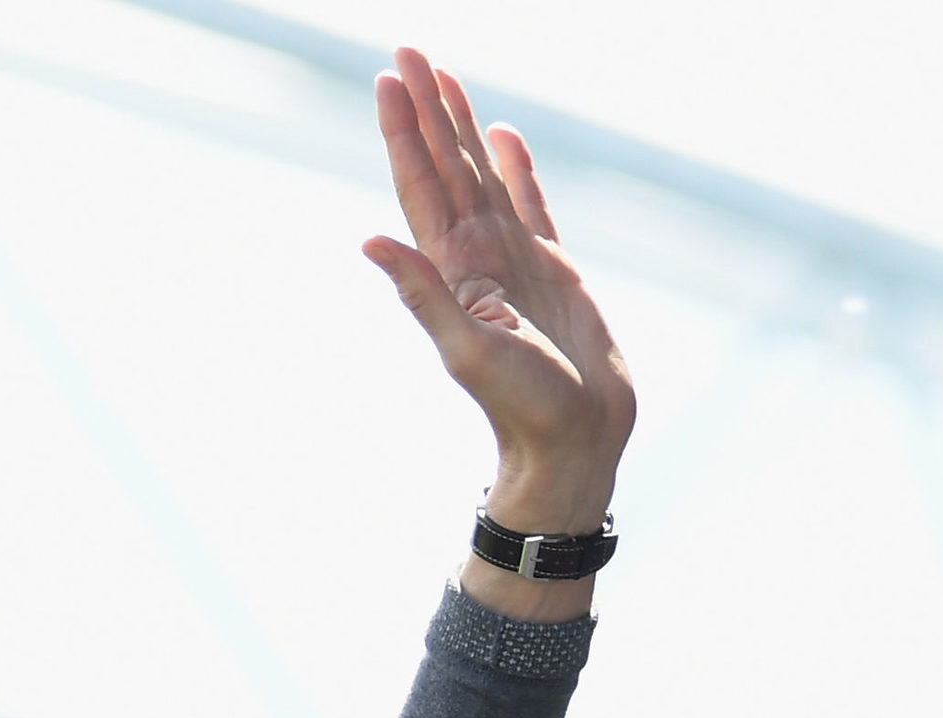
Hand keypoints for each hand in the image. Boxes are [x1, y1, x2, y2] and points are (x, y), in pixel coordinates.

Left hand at [364, 49, 633, 611]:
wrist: (573, 441)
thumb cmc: (522, 406)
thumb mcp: (468, 350)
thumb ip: (422, 294)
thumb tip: (369, 242)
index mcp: (455, 267)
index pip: (421, 184)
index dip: (405, 131)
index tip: (389, 79)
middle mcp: (478, 255)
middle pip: (445, 166)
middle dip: (427, 109)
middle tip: (409, 51)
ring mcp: (514, 260)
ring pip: (483, 174)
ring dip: (461, 127)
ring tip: (444, 77)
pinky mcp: (552, 271)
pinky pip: (530, 203)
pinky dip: (516, 166)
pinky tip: (503, 135)